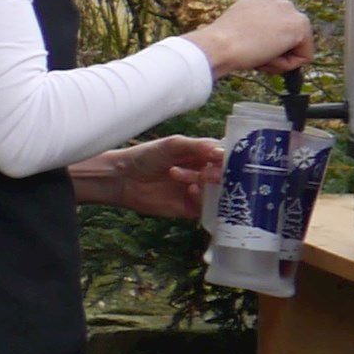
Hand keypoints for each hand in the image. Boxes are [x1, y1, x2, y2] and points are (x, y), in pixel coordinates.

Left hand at [74, 135, 223, 220]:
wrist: (122, 178)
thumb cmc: (145, 156)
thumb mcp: (172, 145)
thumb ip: (197, 146)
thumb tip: (223, 152)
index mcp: (203, 155)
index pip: (227, 157)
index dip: (231, 159)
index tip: (228, 160)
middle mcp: (205, 173)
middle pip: (226, 176)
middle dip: (220, 173)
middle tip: (207, 171)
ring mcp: (199, 191)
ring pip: (218, 192)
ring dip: (210, 185)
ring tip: (196, 178)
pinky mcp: (191, 208)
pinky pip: (206, 207)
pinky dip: (202, 199)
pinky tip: (191, 190)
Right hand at [195, 0, 315, 76]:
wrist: (218, 46)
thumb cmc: (220, 44)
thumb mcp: (237, 28)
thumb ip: (255, 28)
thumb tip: (267, 42)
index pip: (272, 27)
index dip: (260, 43)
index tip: (245, 45)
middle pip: (286, 35)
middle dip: (273, 49)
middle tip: (251, 50)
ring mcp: (289, 9)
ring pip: (295, 46)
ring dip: (279, 57)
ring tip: (258, 53)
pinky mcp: (299, 24)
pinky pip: (303, 57)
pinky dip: (286, 64)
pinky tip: (267, 57)